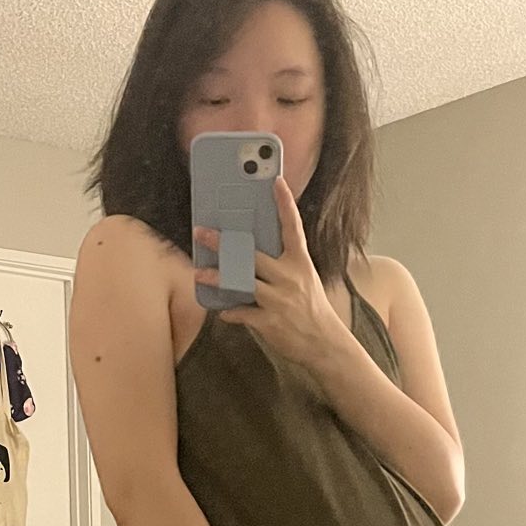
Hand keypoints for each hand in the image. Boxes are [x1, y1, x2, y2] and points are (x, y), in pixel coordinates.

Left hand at [194, 175, 349, 369]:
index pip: (293, 228)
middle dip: (224, 243)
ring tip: (200, 274)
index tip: (276, 182)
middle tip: (202, 233)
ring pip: (242, 283)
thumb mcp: (304, 279)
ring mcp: (279, 300)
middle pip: (252, 255)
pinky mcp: (270, 322)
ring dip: (218, 278)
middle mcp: (289, 277)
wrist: (325, 344)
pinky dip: (230, 312)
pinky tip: (222, 311)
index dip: (285, 204)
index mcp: (300, 263)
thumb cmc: (311, 308)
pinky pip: (242, 313)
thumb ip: (282, 265)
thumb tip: (252, 250)